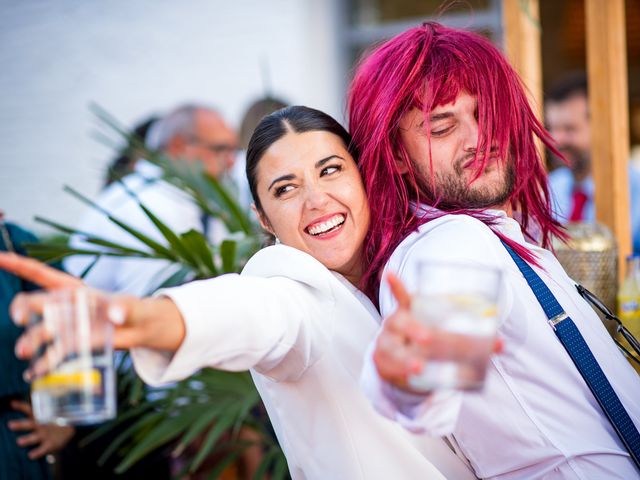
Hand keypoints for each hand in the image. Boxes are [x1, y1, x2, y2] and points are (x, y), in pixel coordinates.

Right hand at [0, 252, 185, 367]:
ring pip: (39, 332)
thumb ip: (123, 307)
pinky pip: (52, 354)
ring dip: (30, 341)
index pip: (39, 273)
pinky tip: (34, 373)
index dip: (16, 264)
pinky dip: (42, 364)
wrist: (138, 330)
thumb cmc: (131, 309)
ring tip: (26, 353)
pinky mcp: (71, 346)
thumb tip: (115, 316)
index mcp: (73, 289)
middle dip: (21, 308)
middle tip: (21, 319)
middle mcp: (63, 307)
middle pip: (33, 303)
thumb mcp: (130, 304)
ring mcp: (64, 327)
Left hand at [7, 400, 74, 459]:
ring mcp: (46, 435)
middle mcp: (42, 425)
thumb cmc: (56, 420)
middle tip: (10, 425)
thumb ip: (36, 411)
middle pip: (30, 424)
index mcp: (41, 416)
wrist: (74, 427)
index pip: (29, 410)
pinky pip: (43, 449)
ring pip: (35, 437)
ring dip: (27, 439)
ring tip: (19, 442)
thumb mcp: (49, 413)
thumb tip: (17, 403)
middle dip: (20, 425)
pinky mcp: (51, 444)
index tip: (12, 403)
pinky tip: (31, 455)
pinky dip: (37, 452)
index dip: (21, 406)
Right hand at [373, 273, 502, 390]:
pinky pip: (390, 368)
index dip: (396, 286)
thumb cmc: (426, 346)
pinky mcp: (385, 365)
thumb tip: (501, 343)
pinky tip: (407, 376)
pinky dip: (399, 372)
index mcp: (409, 312)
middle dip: (414, 329)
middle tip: (429, 339)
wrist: (406, 369)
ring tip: (419, 367)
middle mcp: (395, 325)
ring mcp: (387, 345)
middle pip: (401, 323)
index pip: (402, 297)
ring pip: (393, 349)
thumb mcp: (441, 337)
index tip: (391, 275)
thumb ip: (469, 339)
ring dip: (406, 358)